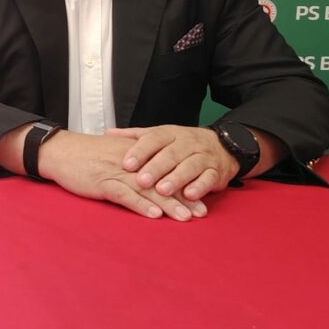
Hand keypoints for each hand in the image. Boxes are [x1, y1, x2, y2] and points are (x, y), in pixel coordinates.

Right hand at [37, 130, 208, 221]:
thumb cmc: (85, 155)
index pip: (165, 170)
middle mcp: (131, 164)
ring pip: (148, 189)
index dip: (184, 185)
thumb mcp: (113, 154)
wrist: (60, 151)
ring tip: (184, 217)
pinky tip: (153, 215)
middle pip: (162, 181)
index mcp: (136, 156)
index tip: (201, 198)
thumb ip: (133, 162)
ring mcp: (117, 173)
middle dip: (183, 197)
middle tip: (202, 213)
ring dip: (167, 204)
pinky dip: (140, 205)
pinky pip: (125, 195)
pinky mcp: (103, 183)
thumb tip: (149, 175)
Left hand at [107, 124, 238, 202]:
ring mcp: (202, 157)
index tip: (126, 163)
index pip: (153, 139)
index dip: (140, 151)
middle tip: (141, 181)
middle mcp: (187, 143)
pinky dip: (200, 187)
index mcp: (170, 134)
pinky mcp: (215, 171)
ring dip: (176, 178)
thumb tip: (107, 133)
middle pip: (171, 154)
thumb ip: (134, 137)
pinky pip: (209, 178)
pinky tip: (190, 196)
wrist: (221, 146)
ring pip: (190, 165)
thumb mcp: (159, 137)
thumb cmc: (181, 144)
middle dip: (156, 167)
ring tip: (162, 190)